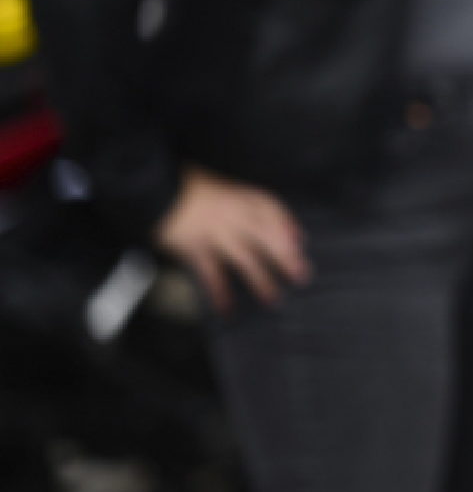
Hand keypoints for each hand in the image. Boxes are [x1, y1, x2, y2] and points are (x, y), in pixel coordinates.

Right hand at [154, 167, 310, 311]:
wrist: (152, 187)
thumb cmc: (184, 185)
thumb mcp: (216, 183)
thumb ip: (237, 198)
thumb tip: (256, 218)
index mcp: (238, 196)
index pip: (271, 209)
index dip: (287, 225)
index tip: (300, 242)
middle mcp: (233, 215)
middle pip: (267, 238)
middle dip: (286, 257)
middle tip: (301, 275)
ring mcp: (215, 233)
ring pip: (246, 259)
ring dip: (261, 280)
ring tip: (274, 299)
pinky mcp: (195, 248)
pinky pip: (212, 273)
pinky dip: (220, 292)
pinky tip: (227, 308)